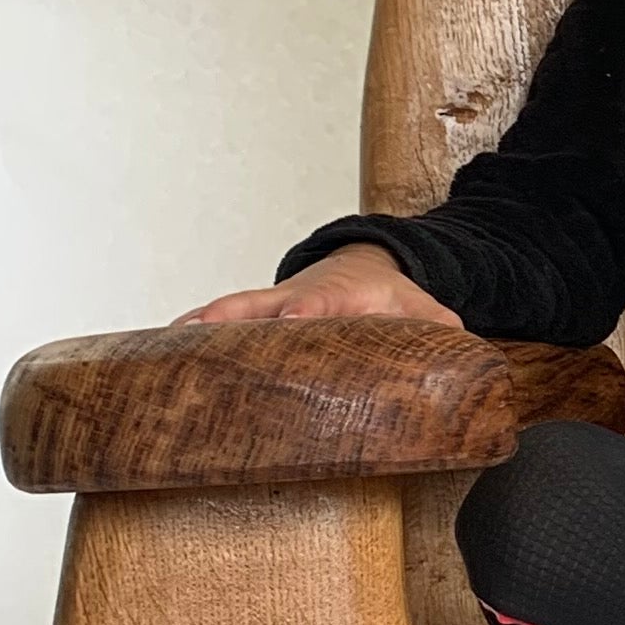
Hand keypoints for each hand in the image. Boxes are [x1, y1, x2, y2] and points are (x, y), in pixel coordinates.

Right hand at [177, 243, 461, 330]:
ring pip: (226, 316)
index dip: (302, 314)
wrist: (362, 265)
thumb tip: (470, 358)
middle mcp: (293, 299)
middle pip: (255, 309)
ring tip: (160, 357)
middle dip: (230, 326)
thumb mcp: (426, 311)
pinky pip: (213, 326)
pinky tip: (154, 358)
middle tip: (201, 343)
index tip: (289, 323)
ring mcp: (267, 306)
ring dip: (196, 334)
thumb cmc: (392, 298)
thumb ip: (444, 333)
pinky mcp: (250, 317)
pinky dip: (185, 338)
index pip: (317, 306)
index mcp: (337, 298)